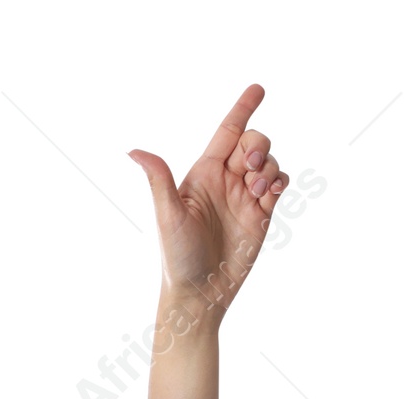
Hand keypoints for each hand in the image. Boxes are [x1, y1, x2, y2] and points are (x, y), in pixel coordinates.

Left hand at [129, 83, 287, 332]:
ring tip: (257, 190)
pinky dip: (281, 180)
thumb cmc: (177, 257)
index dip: (242, 108)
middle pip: (253, 142)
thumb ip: (159, 179)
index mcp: (202, 175)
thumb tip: (133, 151)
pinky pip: (279, 183)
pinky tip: (272, 192)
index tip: (258, 88)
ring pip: (269, 161)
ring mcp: (244, 197)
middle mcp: (225, 182)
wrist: (200, 293)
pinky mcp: (261, 214)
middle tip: (251, 166)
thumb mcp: (168, 215)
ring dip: (270, 166)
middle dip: (259, 144)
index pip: (227, 133)